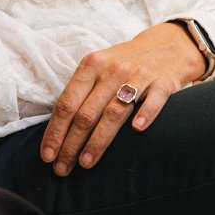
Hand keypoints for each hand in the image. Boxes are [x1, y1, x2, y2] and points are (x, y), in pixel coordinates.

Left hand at [38, 23, 205, 175]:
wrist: (168, 46)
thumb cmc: (125, 63)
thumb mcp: (99, 67)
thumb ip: (81, 91)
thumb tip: (57, 129)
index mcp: (91, 65)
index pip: (67, 103)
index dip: (55, 131)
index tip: (47, 155)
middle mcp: (112, 70)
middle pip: (86, 113)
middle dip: (71, 144)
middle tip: (62, 168)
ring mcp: (138, 75)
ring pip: (114, 112)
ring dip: (98, 141)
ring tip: (85, 163)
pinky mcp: (164, 82)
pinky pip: (153, 100)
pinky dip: (145, 114)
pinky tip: (137, 131)